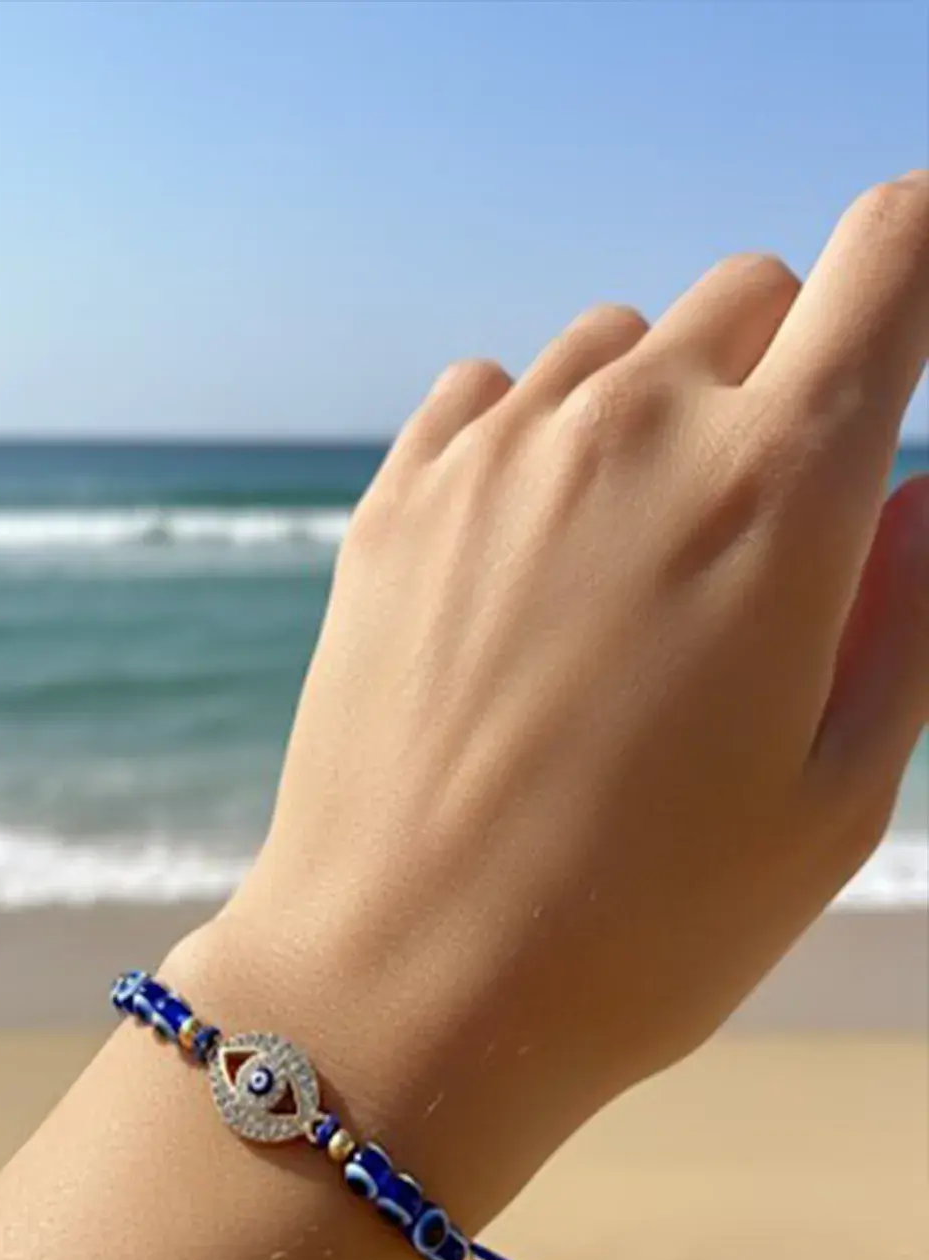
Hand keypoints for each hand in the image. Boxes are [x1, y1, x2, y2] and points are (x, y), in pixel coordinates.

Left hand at [175, 175, 928, 1218]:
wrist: (404, 989)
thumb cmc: (641, 930)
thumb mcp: (834, 801)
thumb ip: (907, 616)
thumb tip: (923, 488)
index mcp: (775, 493)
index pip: (888, 257)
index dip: (922, 264)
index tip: (908, 337)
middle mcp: (632, 431)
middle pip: (749, 295)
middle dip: (786, 374)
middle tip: (764, 534)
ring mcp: (496, 458)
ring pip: (617, 344)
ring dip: (654, 411)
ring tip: (632, 572)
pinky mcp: (395, 502)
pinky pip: (490, 394)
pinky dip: (534, 437)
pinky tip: (530, 560)